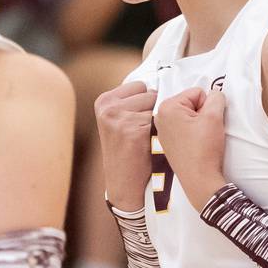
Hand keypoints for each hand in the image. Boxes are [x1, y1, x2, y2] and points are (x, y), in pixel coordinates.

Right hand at [94, 80, 156, 209]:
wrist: (125, 185)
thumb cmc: (127, 153)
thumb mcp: (118, 122)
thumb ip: (129, 102)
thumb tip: (156, 83)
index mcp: (104, 101)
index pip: (140, 85)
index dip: (145, 103)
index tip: (137, 122)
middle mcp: (109, 107)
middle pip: (150, 92)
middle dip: (152, 110)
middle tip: (144, 132)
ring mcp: (120, 117)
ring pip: (158, 105)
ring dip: (159, 120)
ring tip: (148, 138)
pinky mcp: (134, 129)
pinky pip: (162, 118)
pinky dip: (163, 130)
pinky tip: (152, 144)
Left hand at [154, 85, 226, 208]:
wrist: (199, 179)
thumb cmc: (204, 147)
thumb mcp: (214, 116)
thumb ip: (216, 97)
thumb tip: (215, 94)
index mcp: (167, 107)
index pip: (197, 92)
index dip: (208, 105)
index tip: (206, 122)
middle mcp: (160, 116)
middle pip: (191, 103)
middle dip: (202, 113)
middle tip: (204, 130)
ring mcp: (161, 130)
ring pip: (188, 115)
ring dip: (198, 123)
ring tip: (200, 138)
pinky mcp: (167, 141)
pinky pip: (184, 127)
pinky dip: (192, 132)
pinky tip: (195, 144)